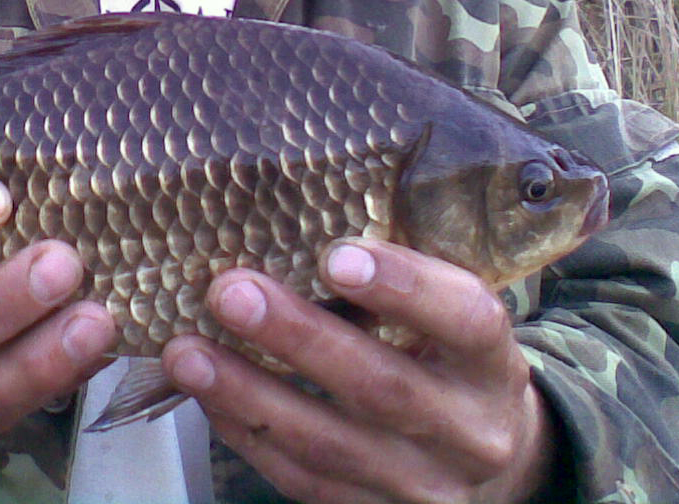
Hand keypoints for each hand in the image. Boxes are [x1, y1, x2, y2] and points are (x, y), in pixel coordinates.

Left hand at [161, 241, 557, 503]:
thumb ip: (400, 272)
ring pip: (327, 444)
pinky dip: (245, 432)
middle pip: (382, 388)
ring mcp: (422, 485)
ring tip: (186, 350)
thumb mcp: (450, 313)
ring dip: (247, 393)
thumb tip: (290, 204)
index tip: (336, 255)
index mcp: (492, 362)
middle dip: (298, 338)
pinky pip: (301, 479)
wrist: (491, 458)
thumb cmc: (447, 357)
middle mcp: (468, 431)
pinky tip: (206, 392)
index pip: (465, 321)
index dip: (404, 288)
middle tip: (230, 292)